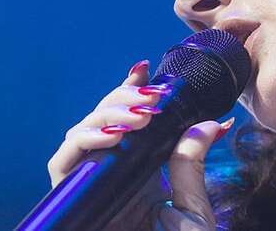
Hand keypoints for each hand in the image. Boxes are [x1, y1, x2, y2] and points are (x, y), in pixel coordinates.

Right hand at [45, 59, 234, 229]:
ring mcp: (91, 183)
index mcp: (141, 169)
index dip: (132, 91)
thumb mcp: (193, 208)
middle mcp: (113, 172)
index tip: (147, 67)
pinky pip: (63, 163)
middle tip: (153, 96)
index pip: (130, 120)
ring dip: (108, 114)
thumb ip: (194, 164)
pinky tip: (111, 136)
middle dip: (123, 99)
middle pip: (103, 118)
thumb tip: (212, 120)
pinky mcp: (72, 199)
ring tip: (141, 115)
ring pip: (81, 132)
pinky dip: (83, 142)